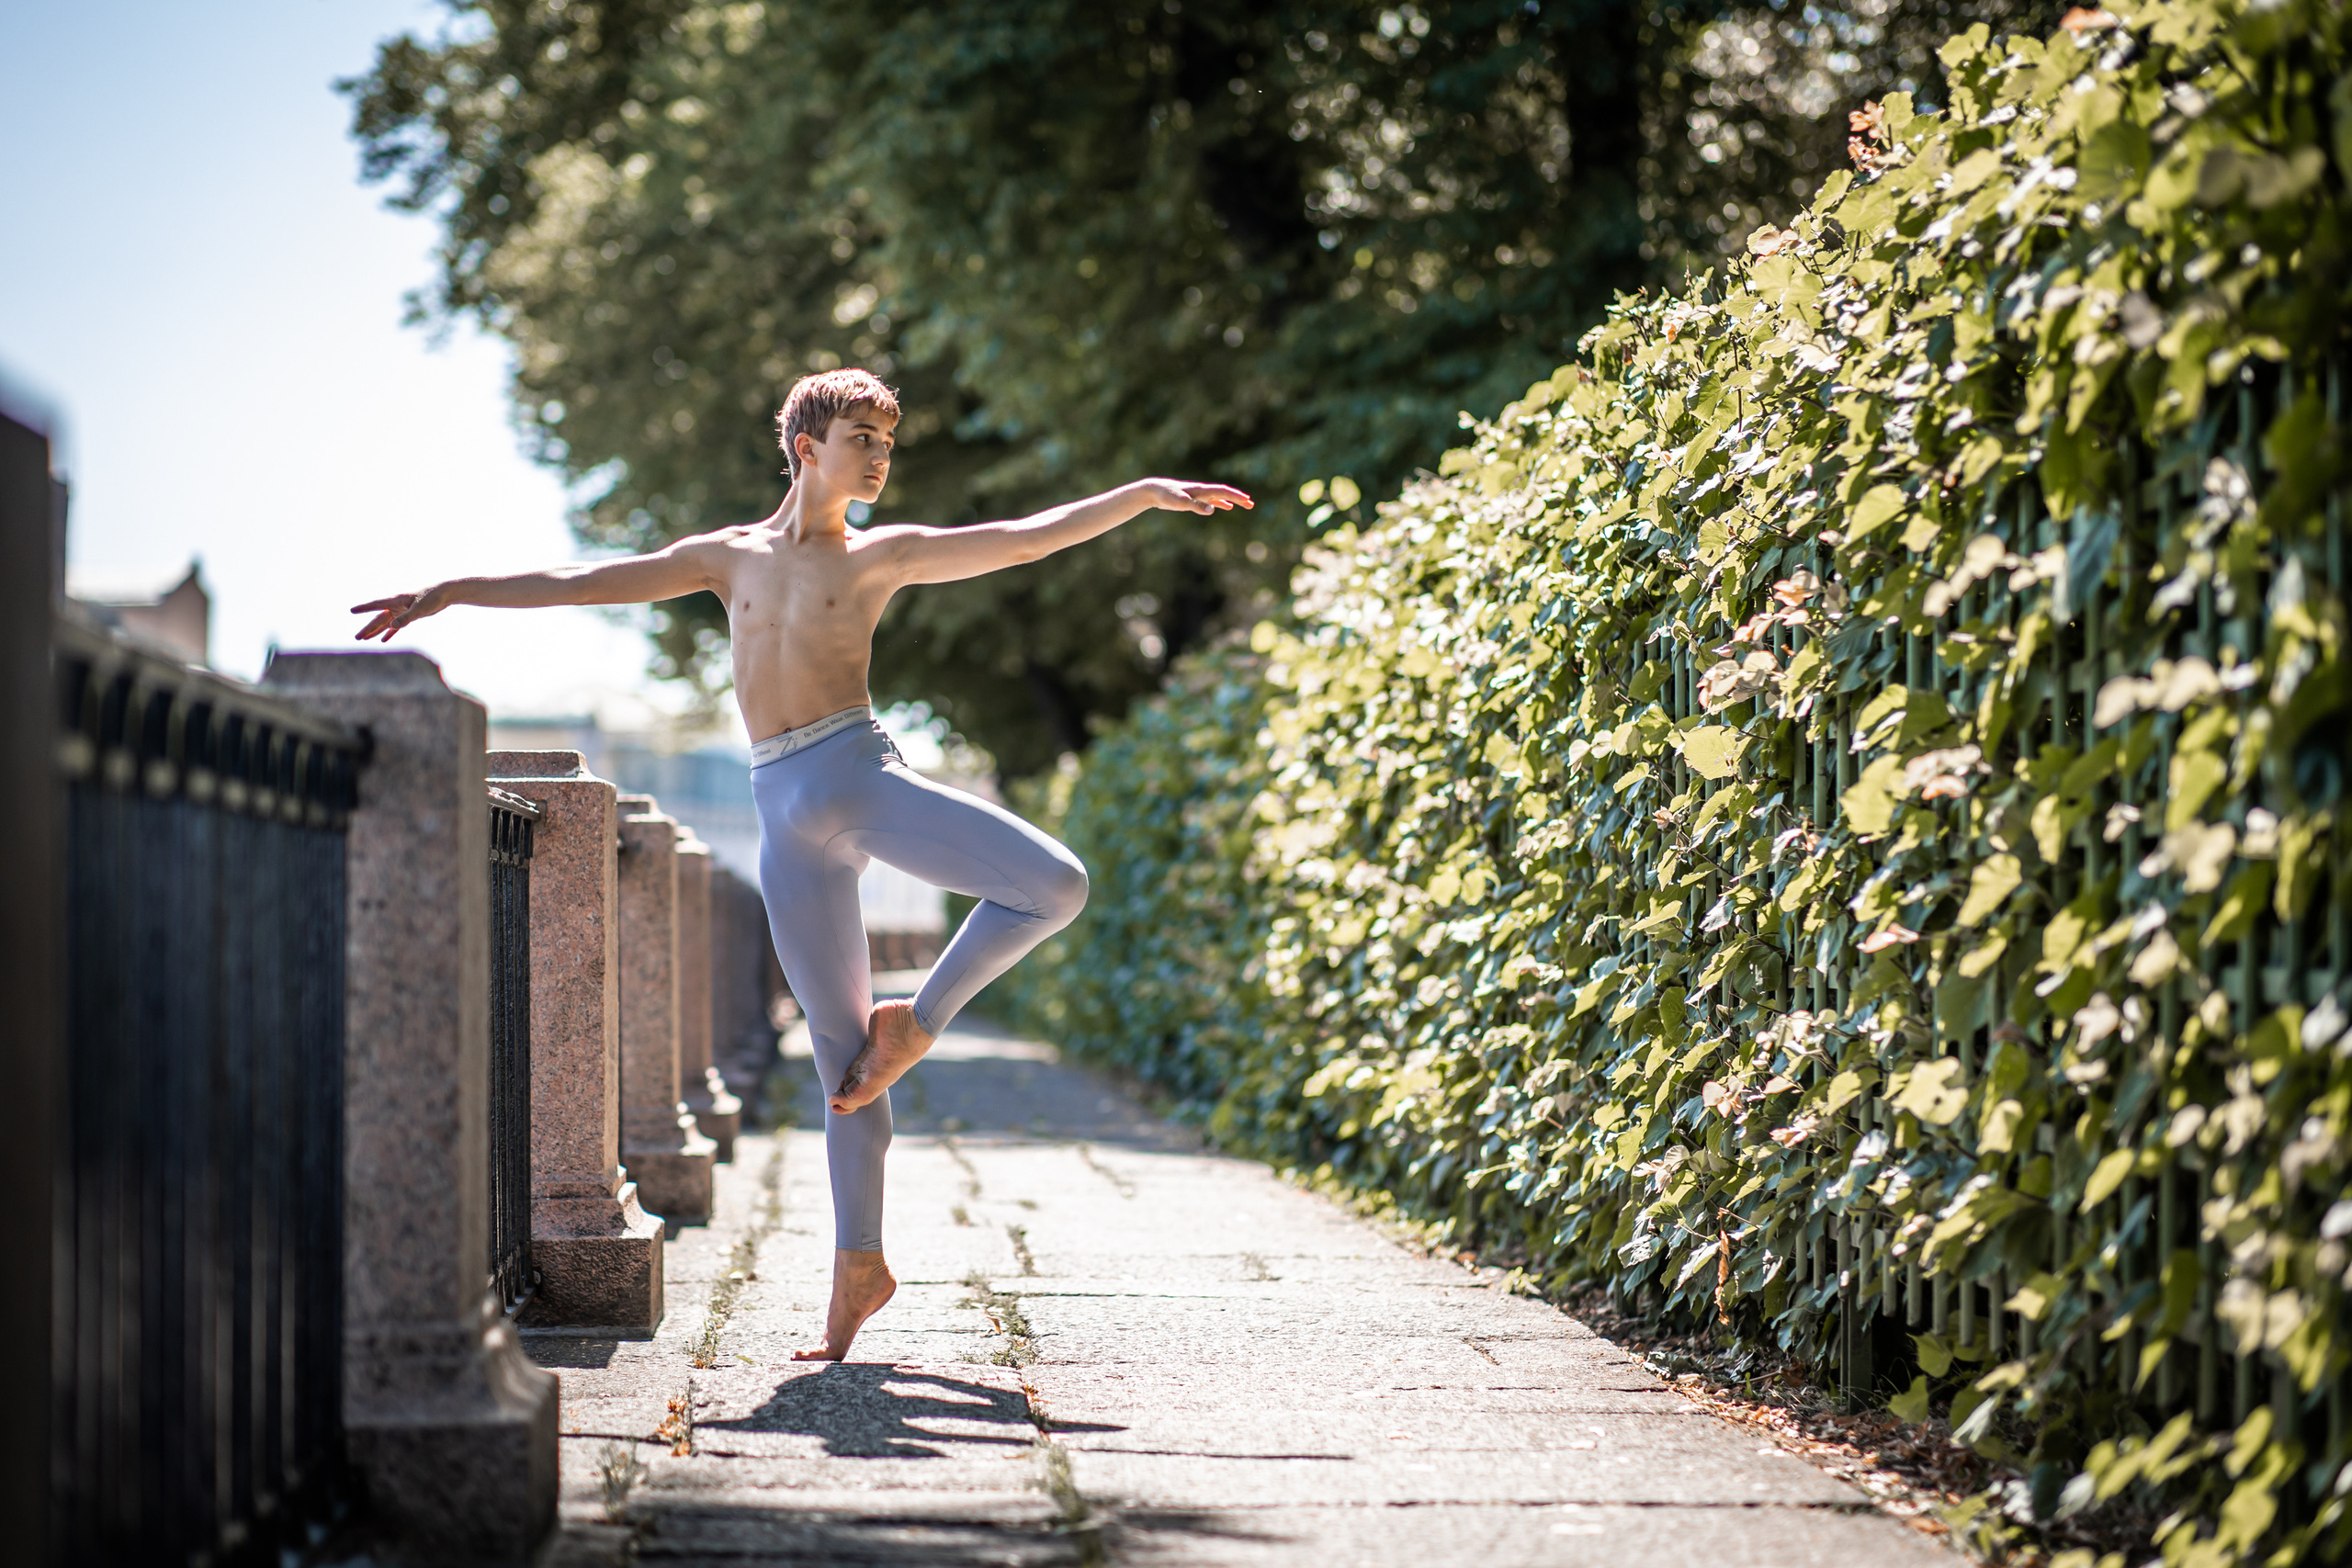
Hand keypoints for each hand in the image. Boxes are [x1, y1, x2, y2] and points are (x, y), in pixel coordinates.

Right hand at [350, 583, 452, 641]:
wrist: (444, 594)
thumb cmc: (431, 598)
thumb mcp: (418, 610)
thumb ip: (405, 618)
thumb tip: (392, 627)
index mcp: (395, 601)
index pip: (375, 605)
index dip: (363, 608)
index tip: (352, 611)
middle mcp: (396, 606)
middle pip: (378, 619)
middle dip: (368, 629)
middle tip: (357, 637)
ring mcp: (402, 611)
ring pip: (385, 623)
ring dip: (376, 631)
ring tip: (364, 639)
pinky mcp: (409, 616)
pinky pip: (396, 626)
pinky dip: (390, 633)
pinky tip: (384, 640)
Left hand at [1135, 479, 1252, 513]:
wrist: (1154, 490)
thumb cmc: (1166, 496)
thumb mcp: (1181, 503)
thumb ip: (1196, 506)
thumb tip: (1213, 510)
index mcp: (1201, 490)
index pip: (1223, 492)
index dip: (1236, 496)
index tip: (1247, 501)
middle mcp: (1203, 490)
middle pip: (1225, 493)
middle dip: (1239, 498)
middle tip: (1251, 504)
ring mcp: (1199, 494)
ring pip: (1220, 496)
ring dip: (1233, 500)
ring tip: (1245, 504)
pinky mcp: (1194, 498)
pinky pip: (1212, 500)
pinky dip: (1221, 503)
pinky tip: (1226, 507)